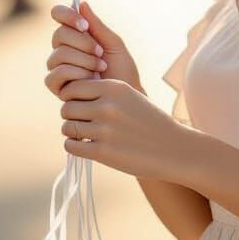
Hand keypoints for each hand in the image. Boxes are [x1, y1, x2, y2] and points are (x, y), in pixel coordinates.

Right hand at [45, 0, 142, 97]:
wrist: (126, 99)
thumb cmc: (122, 71)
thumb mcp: (113, 44)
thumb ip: (96, 25)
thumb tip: (80, 2)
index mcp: (76, 34)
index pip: (58, 14)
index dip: (66, 14)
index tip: (84, 24)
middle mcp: (63, 48)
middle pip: (59, 34)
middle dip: (83, 42)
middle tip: (100, 52)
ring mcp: (58, 67)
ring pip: (59, 54)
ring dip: (83, 60)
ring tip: (100, 68)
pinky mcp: (56, 86)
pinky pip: (55, 74)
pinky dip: (75, 74)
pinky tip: (90, 80)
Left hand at [60, 77, 196, 182]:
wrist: (172, 147)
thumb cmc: (148, 120)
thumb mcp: (128, 96)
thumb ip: (102, 93)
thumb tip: (69, 97)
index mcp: (114, 87)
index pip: (74, 86)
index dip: (72, 96)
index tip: (80, 103)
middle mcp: (107, 106)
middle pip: (67, 107)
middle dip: (71, 114)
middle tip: (81, 121)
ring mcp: (104, 130)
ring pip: (67, 126)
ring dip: (72, 131)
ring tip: (84, 133)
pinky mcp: (102, 152)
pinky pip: (71, 145)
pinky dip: (74, 145)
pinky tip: (86, 145)